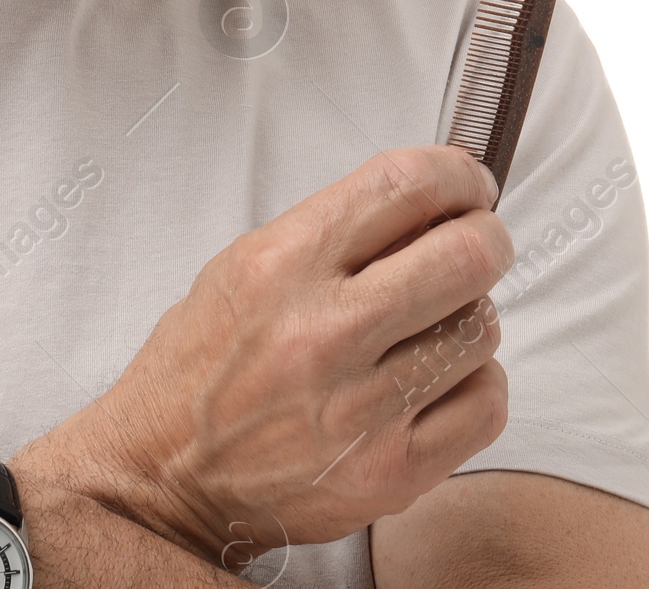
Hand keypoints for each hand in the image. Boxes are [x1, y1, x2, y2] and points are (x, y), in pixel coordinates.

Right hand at [12, 147, 512, 565]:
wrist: (163, 473)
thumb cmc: (199, 366)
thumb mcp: (241, 267)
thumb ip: (331, 233)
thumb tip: (424, 206)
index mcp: (282, 265)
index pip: (403, 187)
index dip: (456, 175)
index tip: (466, 183)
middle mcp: (324, 330)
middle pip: (466, 255)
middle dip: (485, 237)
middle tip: (476, 242)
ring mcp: (361, 407)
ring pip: (481, 328)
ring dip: (469, 314)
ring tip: (433, 322)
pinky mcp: (390, 471)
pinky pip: (485, 403)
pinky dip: (474, 381)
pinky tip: (437, 377)